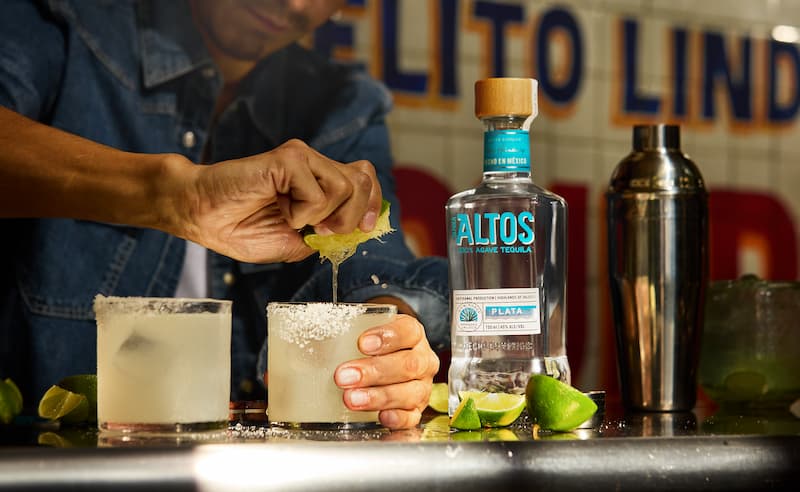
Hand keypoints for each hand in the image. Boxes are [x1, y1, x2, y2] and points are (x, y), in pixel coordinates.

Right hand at [170, 139, 381, 262]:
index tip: (363, 229)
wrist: (200, 216)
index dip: (372, 204)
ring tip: (290, 217)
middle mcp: (313, 163)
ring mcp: (301, 157)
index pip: (365, 178)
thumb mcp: (293, 244)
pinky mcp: (287, 158)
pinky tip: (278, 207)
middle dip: (350, 216)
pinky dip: (301, 213)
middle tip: (319, 230)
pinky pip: (318, 194)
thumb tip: (354, 233)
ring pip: (345, 187)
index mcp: (318, 180)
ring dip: (321, 216)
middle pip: (363, 180)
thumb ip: (325, 238)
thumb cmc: (239, 227)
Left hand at [334, 314, 439, 429]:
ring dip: (378, 396)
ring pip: (410, 392)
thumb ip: (345, 331)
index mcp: (413, 334)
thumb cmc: (373, 345)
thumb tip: (311, 332)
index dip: (387, 337)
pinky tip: (381, 416)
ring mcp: (421, 386)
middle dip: (374, 371)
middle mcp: (422, 359)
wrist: (387, 360)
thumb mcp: (364, 330)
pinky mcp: (416, 410)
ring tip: (351, 399)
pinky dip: (397, 418)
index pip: (407, 331)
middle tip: (344, 376)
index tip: (362, 343)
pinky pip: (412, 416)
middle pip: (408, 364)